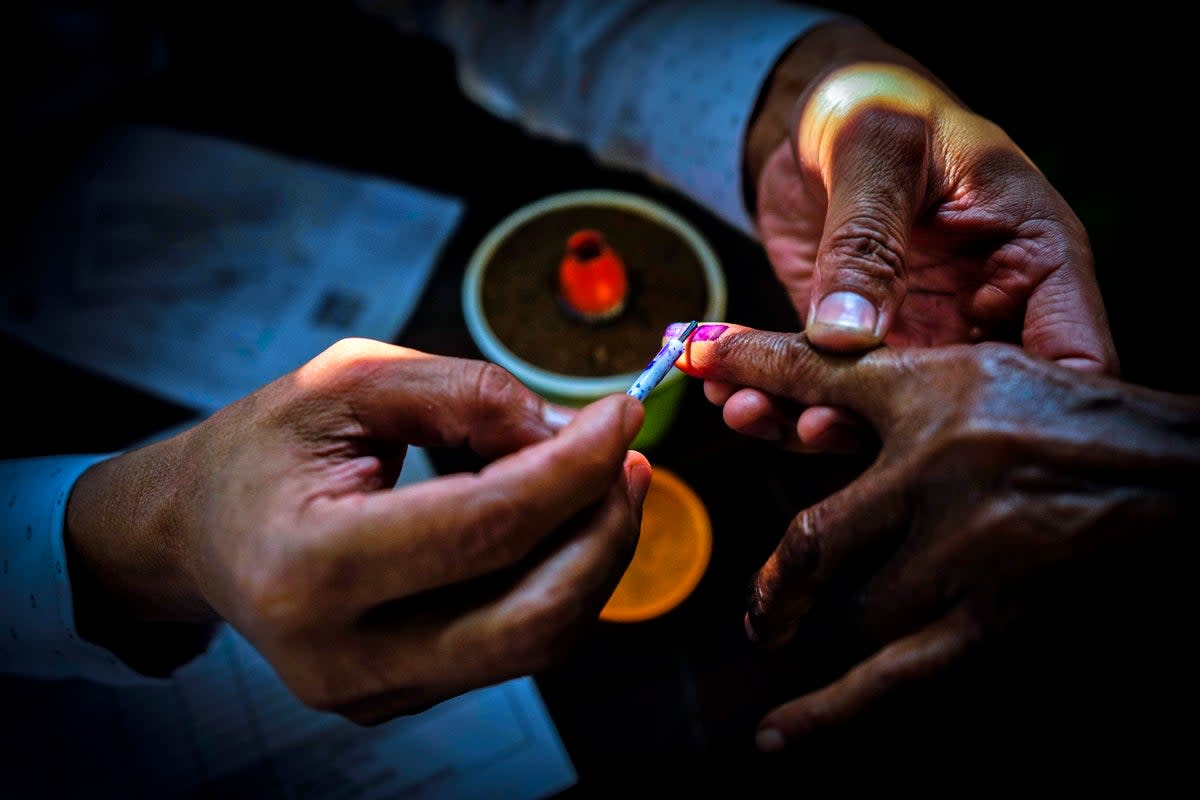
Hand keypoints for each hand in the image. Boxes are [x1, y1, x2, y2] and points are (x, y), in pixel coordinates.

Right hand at [66, 338, 649, 723]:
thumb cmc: (265, 450)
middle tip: (628, 458)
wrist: (199, 530)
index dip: (571, 470)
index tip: (621, 415)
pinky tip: (553, 522)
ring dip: (591, 558)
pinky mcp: (397, 699)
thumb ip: (464, 392)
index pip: (482, 528)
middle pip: (529, 616)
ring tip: (599, 481)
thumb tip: (568, 431)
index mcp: (306, 566)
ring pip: (535, 642)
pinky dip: (552, 579)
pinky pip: (510, 646)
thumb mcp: (348, 382)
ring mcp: (370, 692)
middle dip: (603, 531)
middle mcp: (338, 656)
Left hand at [671, 322, 1198, 747]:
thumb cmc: (1069, 418)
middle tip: (761, 604)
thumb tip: (764, 367)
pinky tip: (780, 737)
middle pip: (819, 540)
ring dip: (822, 619)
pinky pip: (899, 676)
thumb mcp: (968, 373)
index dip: (750, 370)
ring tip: (795, 630)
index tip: (693, 359)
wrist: (1175, 478)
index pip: (817, 385)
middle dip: (777, 574)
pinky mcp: (999, 620)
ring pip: (856, 608)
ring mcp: (973, 557)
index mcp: (937, 404)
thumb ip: (866, 375)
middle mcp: (945, 478)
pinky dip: (834, 710)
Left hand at [739, 22, 1117, 447]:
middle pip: (966, 407)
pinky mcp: (857, 350)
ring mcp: (920, 339)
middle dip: (888, 429)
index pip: (1072, 356)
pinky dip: (774, 397)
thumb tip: (848, 337)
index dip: (1032, 412)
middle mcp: (985, 314)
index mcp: (1035, 258)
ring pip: (883, 414)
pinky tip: (727, 390)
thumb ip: (866, 239)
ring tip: (749, 407)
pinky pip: (823, 391)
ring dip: (810, 419)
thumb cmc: (877, 105)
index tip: (964, 437)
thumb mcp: (877, 150)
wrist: (815, 116)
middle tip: (813, 421)